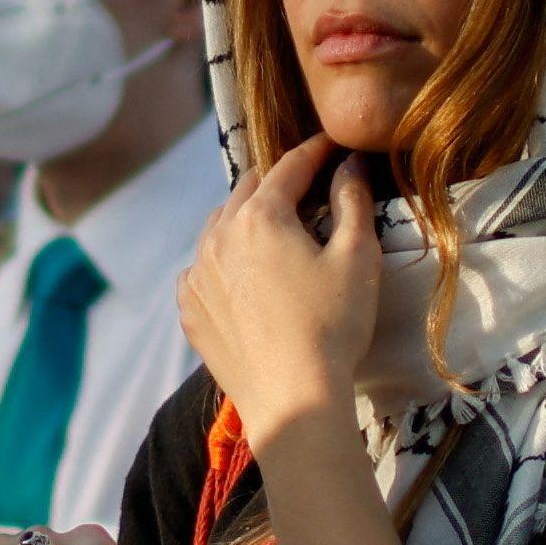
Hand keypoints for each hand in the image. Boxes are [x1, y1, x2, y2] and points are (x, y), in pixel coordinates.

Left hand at [177, 134, 380, 448]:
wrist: (292, 399)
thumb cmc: (333, 326)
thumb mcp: (357, 258)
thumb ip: (352, 201)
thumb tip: (349, 164)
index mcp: (260, 215)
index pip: (289, 167)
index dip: (315, 152)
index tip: (333, 146)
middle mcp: (218, 234)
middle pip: (248, 190)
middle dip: (277, 183)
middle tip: (305, 188)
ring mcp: (196, 272)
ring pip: (219, 226)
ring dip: (245, 219)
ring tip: (272, 230)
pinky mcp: (188, 307)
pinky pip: (203, 267)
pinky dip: (223, 260)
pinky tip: (243, 275)